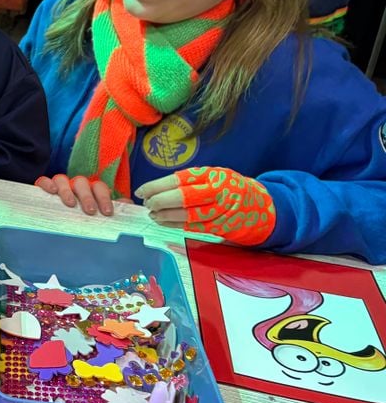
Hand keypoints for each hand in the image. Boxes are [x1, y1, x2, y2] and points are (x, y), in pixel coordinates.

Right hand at [34, 174, 131, 215]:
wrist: (55, 216)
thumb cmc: (80, 215)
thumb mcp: (97, 212)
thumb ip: (112, 208)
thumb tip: (129, 205)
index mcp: (90, 190)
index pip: (99, 187)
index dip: (104, 198)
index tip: (107, 213)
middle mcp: (75, 185)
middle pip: (82, 182)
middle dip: (87, 197)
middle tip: (90, 211)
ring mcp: (59, 185)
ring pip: (63, 179)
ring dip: (67, 191)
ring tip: (70, 204)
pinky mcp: (43, 187)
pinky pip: (44, 180)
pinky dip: (47, 184)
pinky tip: (51, 192)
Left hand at [135, 167, 275, 243]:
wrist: (260, 206)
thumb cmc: (229, 187)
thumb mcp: (214, 175)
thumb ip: (191, 179)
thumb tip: (157, 187)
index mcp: (213, 175)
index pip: (179, 180)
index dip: (157, 186)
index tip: (141, 191)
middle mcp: (217, 192)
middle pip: (183, 197)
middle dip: (160, 201)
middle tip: (147, 203)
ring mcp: (220, 211)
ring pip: (187, 215)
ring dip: (165, 216)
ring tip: (153, 214)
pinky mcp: (219, 227)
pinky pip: (193, 227)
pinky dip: (175, 225)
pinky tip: (163, 222)